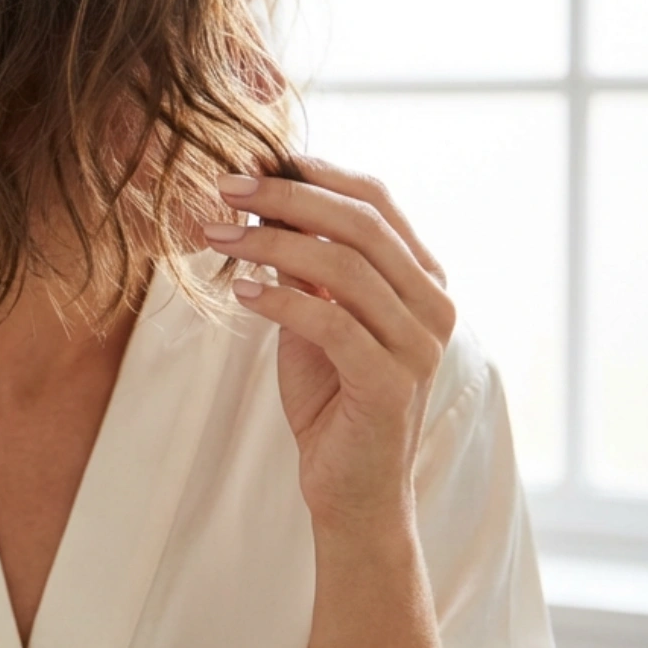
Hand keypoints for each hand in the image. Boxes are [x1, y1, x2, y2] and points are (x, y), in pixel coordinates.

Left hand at [202, 157, 455, 533]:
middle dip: (286, 197)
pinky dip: (279, 299)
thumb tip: (263, 199)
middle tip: (224, 187)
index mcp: (422, 280)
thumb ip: (303, 263)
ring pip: (343, 268)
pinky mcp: (390, 384)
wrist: (352, 487)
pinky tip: (239, 291)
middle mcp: (433, 306)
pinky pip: (330, 323)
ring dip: (269, 243)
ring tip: (215, 234)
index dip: (317, 173)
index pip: (377, 201)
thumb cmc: (332, 396)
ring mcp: (418, 346)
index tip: (257, 160)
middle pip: (361, 225)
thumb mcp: (314, 316)